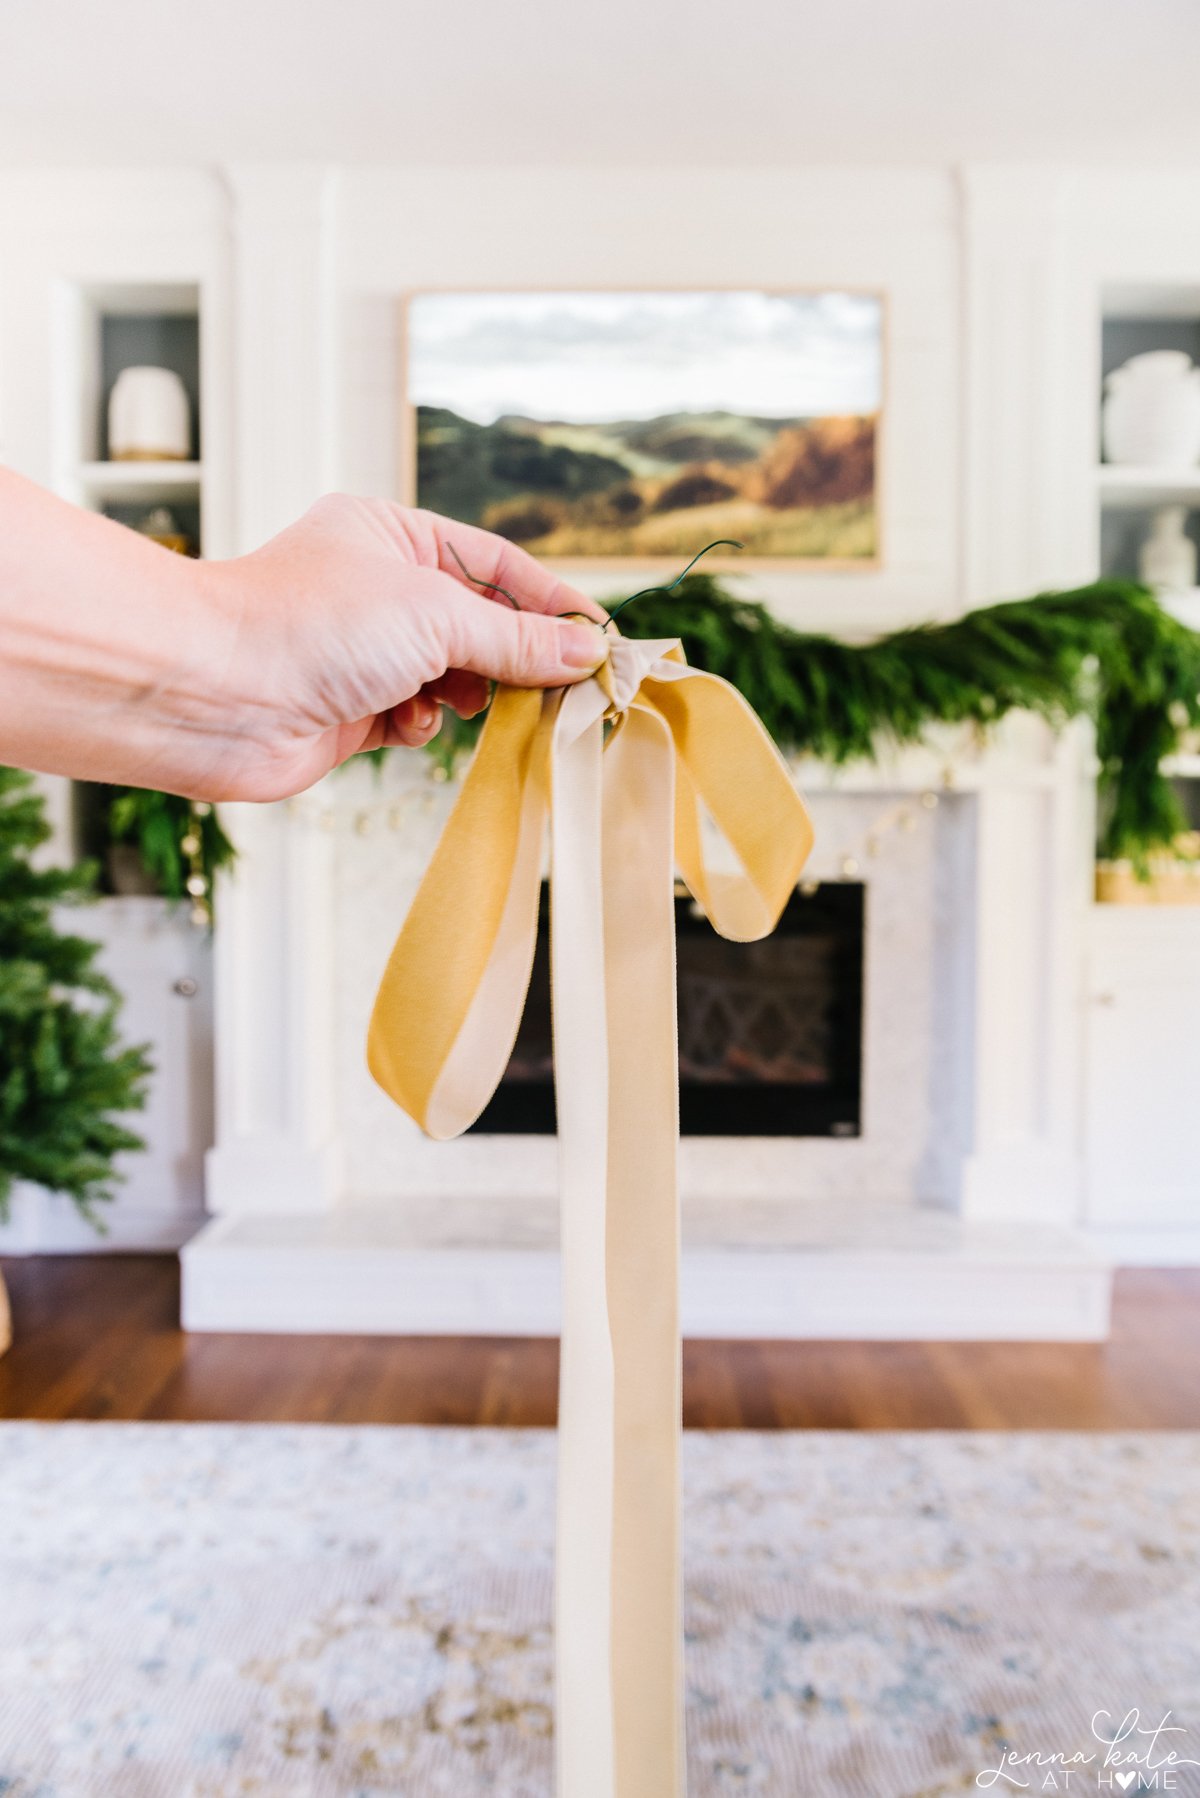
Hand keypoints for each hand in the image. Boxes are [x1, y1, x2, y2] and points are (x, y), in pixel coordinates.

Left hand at [205, 496, 608, 800]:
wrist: (214, 695)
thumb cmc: (310, 625)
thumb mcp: (436, 615)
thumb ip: (518, 638)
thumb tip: (588, 651)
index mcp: (393, 536)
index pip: (498, 565)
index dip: (553, 603)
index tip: (602, 641)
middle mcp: (378, 589)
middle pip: (482, 624)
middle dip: (518, 658)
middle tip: (566, 691)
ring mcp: (365, 652)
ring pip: (454, 677)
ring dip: (469, 695)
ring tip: (476, 705)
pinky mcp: (351, 710)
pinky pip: (417, 718)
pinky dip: (423, 725)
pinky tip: (408, 725)